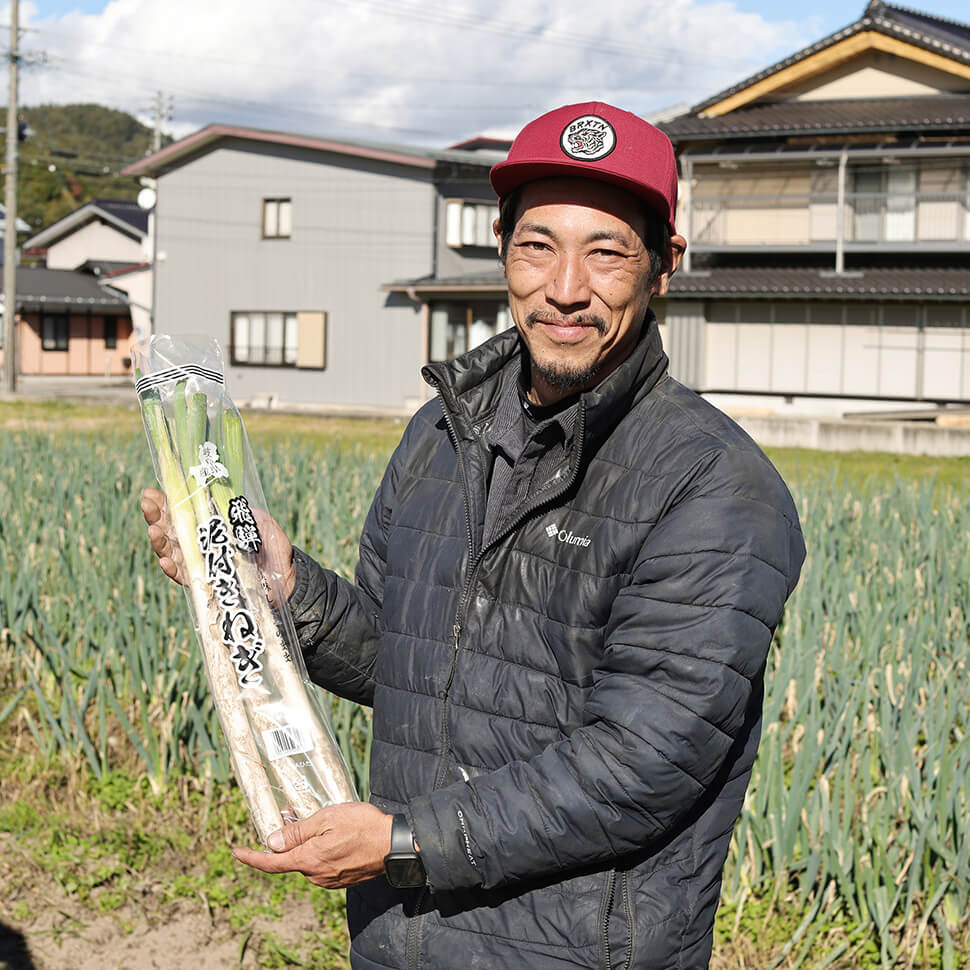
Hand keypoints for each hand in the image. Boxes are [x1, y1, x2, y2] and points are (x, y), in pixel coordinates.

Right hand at [141, 487, 296, 600]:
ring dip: (159, 542)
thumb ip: (250, 514)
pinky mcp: (205, 582)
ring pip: (171, 552)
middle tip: (147, 505)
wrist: (285, 578)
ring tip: (153, 530)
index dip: (164, 502)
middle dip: (155, 516)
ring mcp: (200, 563)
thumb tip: (236, 505)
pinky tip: (166, 560)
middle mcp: (200, 542)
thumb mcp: (263, 524)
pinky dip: (173, 569)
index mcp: (210, 524)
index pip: (182, 510)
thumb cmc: (271, 548)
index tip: (150, 492)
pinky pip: (183, 576)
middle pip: (169, 529)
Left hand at [232, 802, 393, 888]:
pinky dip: (320, 851)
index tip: (236, 852)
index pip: (271, 863)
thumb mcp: (326, 819)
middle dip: (288, 840)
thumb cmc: (362, 826)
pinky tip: (335, 836)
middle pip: (291, 858)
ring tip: (324, 822)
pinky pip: (322, 865)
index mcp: (308, 860)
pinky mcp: (341, 879)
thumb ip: (297, 832)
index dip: (251, 858)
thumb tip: (272, 842)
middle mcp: (315, 875)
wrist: (393, 846)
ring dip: (307, 845)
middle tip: (293, 815)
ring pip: (308, 860)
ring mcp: (329, 879)